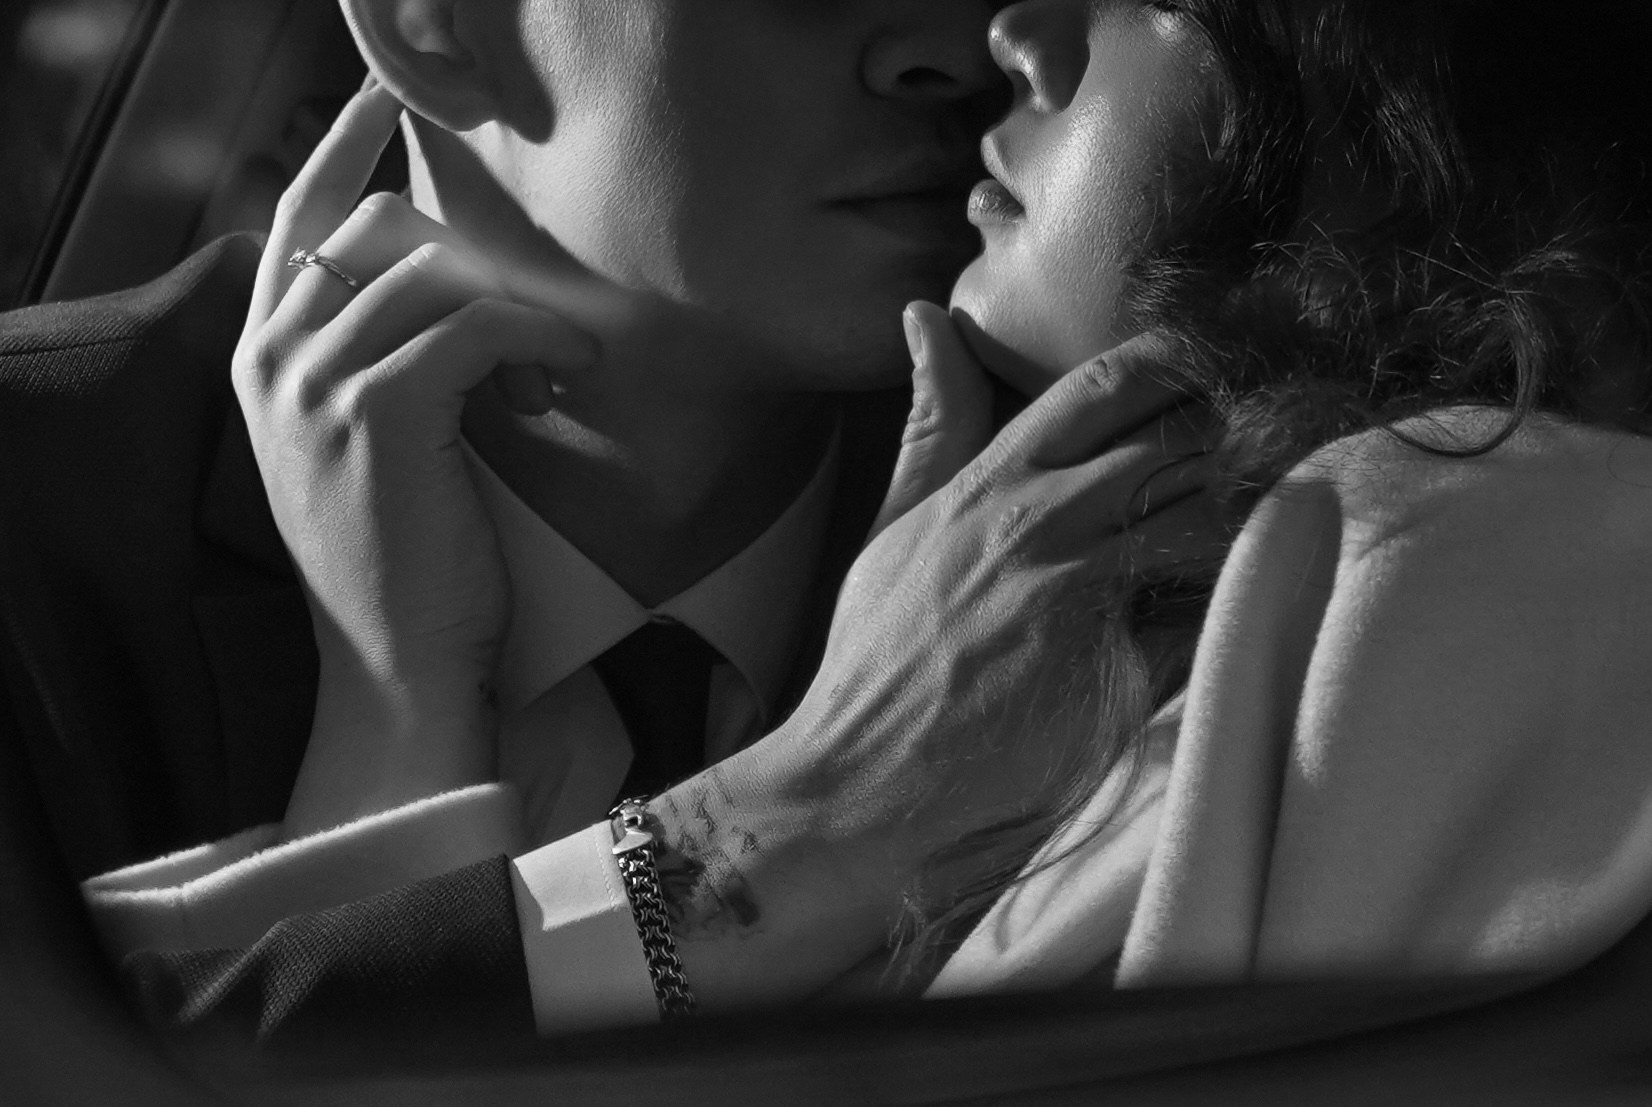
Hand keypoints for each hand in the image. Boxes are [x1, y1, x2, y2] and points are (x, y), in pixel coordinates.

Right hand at [232, 83, 598, 834]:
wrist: (398, 666)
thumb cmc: (402, 563)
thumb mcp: (362, 448)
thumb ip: (371, 360)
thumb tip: (453, 288)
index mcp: (260, 362)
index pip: (292, 221)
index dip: (343, 153)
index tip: (387, 103)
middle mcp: (272, 360)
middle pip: (381, 233)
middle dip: (476, 267)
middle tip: (534, 342)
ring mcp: (317, 382)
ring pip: (436, 277)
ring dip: (515, 315)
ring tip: (549, 381)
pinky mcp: (380, 409)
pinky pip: (478, 324)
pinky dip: (536, 340)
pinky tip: (562, 380)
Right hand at [655, 308, 1230, 1005]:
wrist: (859, 789)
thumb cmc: (875, 662)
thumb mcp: (892, 527)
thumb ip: (932, 424)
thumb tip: (925, 316)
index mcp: (992, 481)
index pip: (1108, 383)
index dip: (1180, 363)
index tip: (1217, 373)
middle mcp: (1041, 522)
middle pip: (1185, 440)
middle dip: (1239, 442)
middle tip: (1270, 460)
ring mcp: (1081, 595)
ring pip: (1214, 519)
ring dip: (1253, 524)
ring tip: (1270, 539)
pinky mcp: (1117, 674)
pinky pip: (1210, 616)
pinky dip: (1238, 609)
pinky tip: (1250, 613)